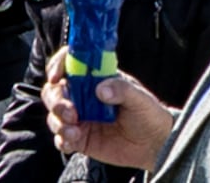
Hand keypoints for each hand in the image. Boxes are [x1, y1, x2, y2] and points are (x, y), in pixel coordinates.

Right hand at [42, 57, 177, 169]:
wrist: (154, 145)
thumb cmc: (149, 114)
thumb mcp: (140, 98)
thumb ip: (121, 90)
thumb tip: (100, 89)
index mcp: (97, 79)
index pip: (71, 64)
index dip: (59, 65)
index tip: (57, 76)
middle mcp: (84, 96)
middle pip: (55, 90)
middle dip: (56, 99)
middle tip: (70, 112)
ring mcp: (81, 118)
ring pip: (54, 115)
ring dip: (58, 122)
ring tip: (75, 132)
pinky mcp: (80, 139)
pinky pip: (61, 138)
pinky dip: (61, 140)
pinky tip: (72, 142)